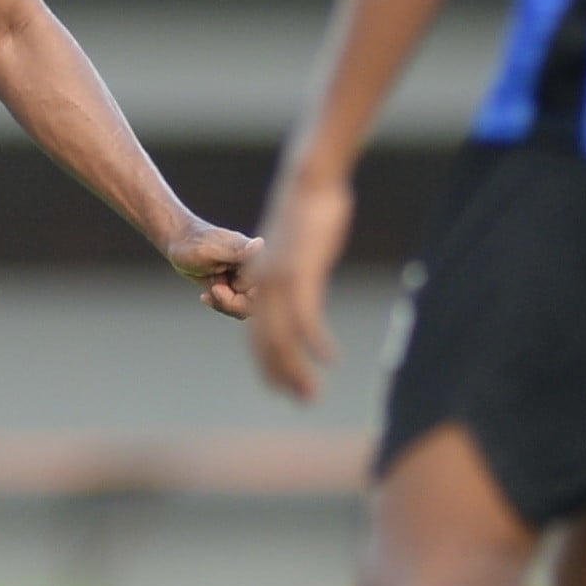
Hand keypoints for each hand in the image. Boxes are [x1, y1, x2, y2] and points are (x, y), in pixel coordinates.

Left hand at [164, 220, 260, 319]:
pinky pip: (238, 307)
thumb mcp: (210, 249)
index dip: (241, 294)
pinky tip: (205, 296)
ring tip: (210, 289)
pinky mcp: (238, 287)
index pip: (264, 287)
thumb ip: (236, 250)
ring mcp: (248, 279)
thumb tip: (261, 243)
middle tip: (213, 289)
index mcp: (256, 255)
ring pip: (248, 307)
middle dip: (233, 303)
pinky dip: (221, 305)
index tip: (216, 288)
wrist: (179, 243)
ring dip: (225, 304)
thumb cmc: (192, 243)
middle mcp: (256, 268)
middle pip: (258, 301)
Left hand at [245, 172, 352, 402]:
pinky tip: (329, 359)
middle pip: (265, 342)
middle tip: (299, 401)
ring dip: (295, 369)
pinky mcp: (298, 273)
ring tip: (310, 394)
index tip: (280, 387)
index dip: (267, 362)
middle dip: (280, 375)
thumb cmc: (304, 214)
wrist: (305, 184)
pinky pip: (304, 316)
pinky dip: (314, 340)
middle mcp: (260, 286)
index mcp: (258, 282)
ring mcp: (277, 281)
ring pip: (280, 337)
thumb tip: (300, 286)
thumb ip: (291, 273)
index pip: (256, 333)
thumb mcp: (292, 250)